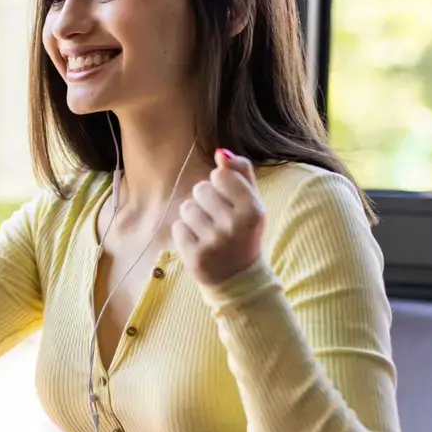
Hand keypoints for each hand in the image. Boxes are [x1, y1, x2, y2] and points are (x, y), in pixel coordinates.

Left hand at [172, 149, 265, 286]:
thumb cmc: (244, 233)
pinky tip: (199, 243)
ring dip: (193, 217)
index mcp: (253, 210)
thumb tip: (221, 153)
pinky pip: (178, 228)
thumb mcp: (253, 204)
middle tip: (217, 219)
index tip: (227, 200)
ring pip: (187, 207)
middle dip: (205, 200)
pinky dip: (184, 234)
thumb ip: (241, 174)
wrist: (238, 279)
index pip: (221, 175)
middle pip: (201, 189)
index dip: (220, 184)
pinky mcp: (195, 257)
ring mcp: (214, 243)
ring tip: (207, 231)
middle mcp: (235, 226)